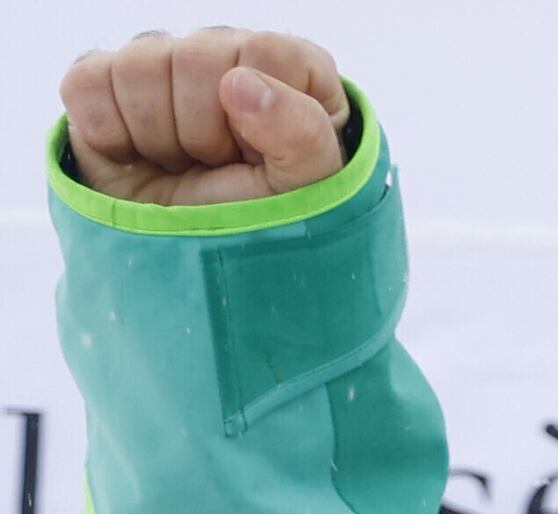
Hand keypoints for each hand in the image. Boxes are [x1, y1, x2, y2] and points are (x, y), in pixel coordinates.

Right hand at [60, 28, 346, 204]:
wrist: (197, 256)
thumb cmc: (268, 218)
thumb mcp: (309, 188)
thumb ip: (302, 132)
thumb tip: (239, 83)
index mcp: (286, 68)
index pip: (266, 53)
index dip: (261, 113)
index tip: (261, 155)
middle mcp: (222, 53)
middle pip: (196, 57)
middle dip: (205, 133)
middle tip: (218, 166)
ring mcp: (159, 62)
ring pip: (138, 68)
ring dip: (159, 137)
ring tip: (182, 163)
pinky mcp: (102, 81)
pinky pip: (87, 85)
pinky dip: (109, 135)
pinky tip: (139, 155)